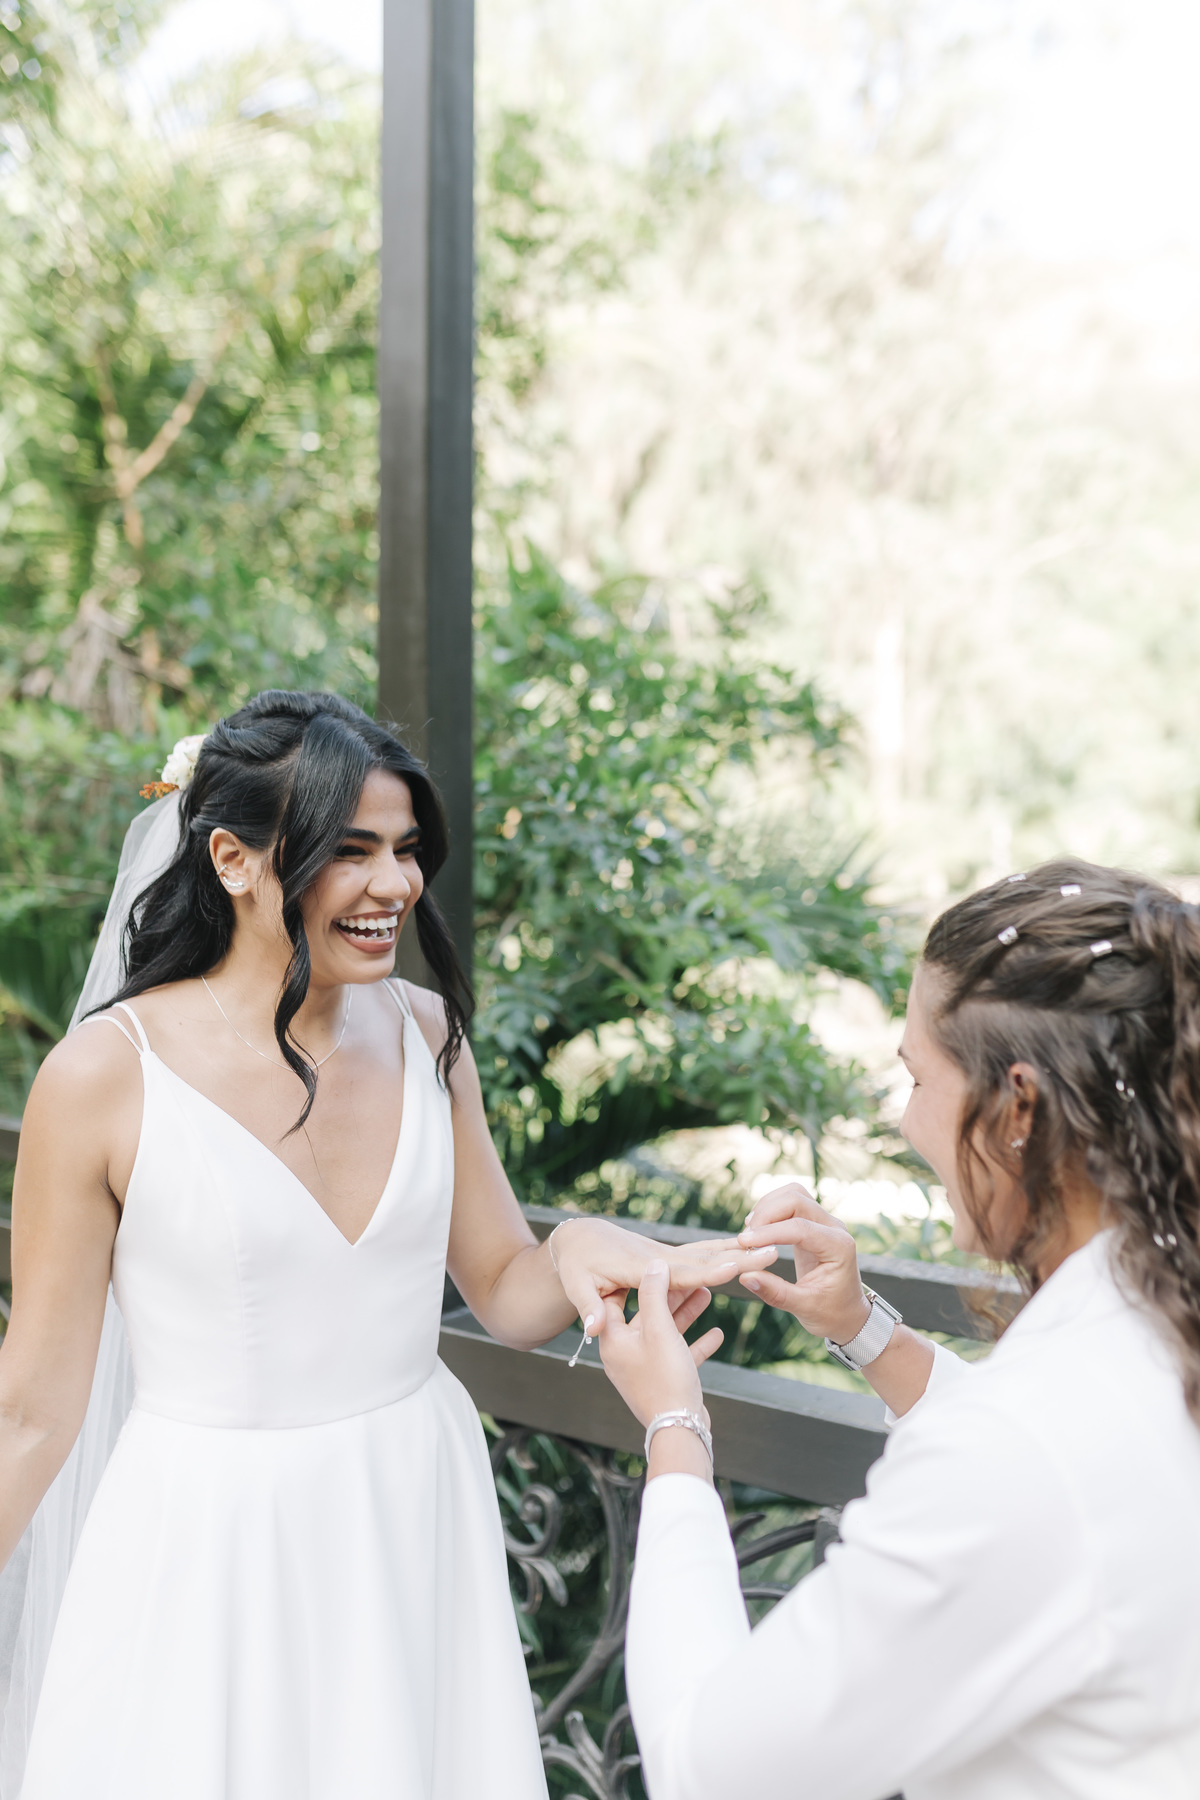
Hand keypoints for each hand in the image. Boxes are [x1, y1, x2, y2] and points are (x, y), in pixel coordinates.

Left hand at [551, 1218, 775, 1341]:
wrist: (579, 1237)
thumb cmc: (574, 1264)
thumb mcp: (579, 1286)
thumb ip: (591, 1308)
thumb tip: (590, 1328)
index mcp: (639, 1272)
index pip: (681, 1276)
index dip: (709, 1272)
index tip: (737, 1264)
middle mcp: (657, 1265)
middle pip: (704, 1264)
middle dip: (738, 1259)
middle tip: (772, 1250)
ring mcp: (663, 1263)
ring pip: (705, 1262)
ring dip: (733, 1259)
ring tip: (766, 1253)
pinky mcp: (665, 1265)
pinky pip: (695, 1271)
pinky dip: (715, 1270)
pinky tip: (734, 1270)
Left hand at [598, 1261, 720, 1427]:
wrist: (679, 1429)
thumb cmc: (665, 1378)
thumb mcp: (659, 1330)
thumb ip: (654, 1295)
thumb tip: (653, 1265)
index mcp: (614, 1340)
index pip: (615, 1299)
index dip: (631, 1278)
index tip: (647, 1259)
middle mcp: (625, 1354)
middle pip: (646, 1315)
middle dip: (669, 1294)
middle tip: (688, 1274)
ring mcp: (644, 1369)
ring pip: (665, 1333)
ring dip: (686, 1314)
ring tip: (707, 1295)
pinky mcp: (664, 1382)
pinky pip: (679, 1356)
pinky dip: (696, 1344)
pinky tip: (717, 1333)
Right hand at [736, 1182, 869, 1345]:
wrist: (848, 1314)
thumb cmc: (831, 1313)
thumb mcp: (804, 1308)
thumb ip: (775, 1292)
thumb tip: (745, 1276)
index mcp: (838, 1247)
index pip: (800, 1228)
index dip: (769, 1232)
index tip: (743, 1243)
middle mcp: (834, 1228)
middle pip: (797, 1199)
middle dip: (766, 1213)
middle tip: (745, 1238)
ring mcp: (825, 1222)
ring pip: (794, 1194)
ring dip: (768, 1206)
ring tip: (750, 1231)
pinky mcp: (814, 1223)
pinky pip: (792, 1203)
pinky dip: (772, 1208)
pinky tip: (758, 1228)